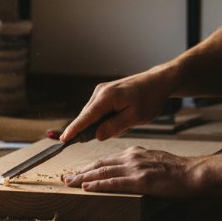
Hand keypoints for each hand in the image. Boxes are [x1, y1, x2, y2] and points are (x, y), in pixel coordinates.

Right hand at [59, 68, 174, 142]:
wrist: (158, 81)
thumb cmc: (150, 98)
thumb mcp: (135, 117)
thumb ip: (114, 127)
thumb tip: (96, 135)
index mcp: (106, 97)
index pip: (85, 117)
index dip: (74, 130)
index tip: (62, 139)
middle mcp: (100, 92)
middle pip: (88, 116)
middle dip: (94, 129)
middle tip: (116, 131)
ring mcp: (102, 91)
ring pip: (94, 114)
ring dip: (104, 123)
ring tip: (127, 122)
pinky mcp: (106, 92)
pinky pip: (100, 110)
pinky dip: (106, 117)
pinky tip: (123, 117)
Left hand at [64, 146, 199, 197]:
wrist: (192, 173)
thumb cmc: (176, 171)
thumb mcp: (153, 160)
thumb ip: (138, 163)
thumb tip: (125, 171)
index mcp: (133, 153)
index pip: (105, 159)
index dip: (89, 166)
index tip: (76, 171)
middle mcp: (131, 157)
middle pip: (99, 164)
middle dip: (80, 171)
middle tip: (65, 177)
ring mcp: (135, 168)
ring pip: (102, 172)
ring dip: (83, 178)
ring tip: (70, 183)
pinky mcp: (140, 180)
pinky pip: (114, 182)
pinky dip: (98, 185)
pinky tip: (87, 187)